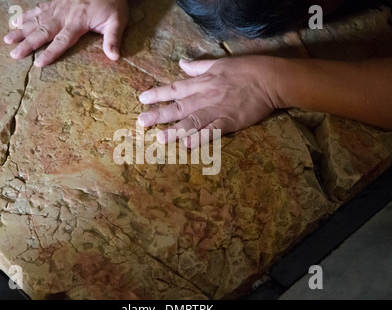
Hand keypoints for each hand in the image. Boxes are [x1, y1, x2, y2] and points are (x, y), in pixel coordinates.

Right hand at [4, 0, 128, 66]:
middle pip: (43, 31)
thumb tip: (113, 56)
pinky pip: (37, 8)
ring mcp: (57, 7)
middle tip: (13, 54)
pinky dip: (25, 15)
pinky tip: (14, 21)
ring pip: (36, 19)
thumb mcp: (117, 21)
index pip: (61, 41)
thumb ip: (113, 39)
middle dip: (27, 43)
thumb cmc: (113, 4)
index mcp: (78, 22)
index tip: (38, 63)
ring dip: (21, 30)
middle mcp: (64, 15)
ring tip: (7, 39)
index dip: (50, 53)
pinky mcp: (55, 1)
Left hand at [137, 56, 282, 147]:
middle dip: (158, 114)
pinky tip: (188, 144)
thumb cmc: (245, 69)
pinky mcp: (230, 122)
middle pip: (178, 107)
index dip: (158, 94)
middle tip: (141, 123)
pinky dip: (200, 137)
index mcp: (202, 82)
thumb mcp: (218, 63)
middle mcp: (206, 96)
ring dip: (175, 130)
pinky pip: (212, 131)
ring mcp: (217, 110)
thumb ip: (198, 67)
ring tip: (160, 138)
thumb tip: (181, 64)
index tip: (142, 99)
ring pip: (192, 121)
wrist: (270, 79)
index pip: (175, 88)